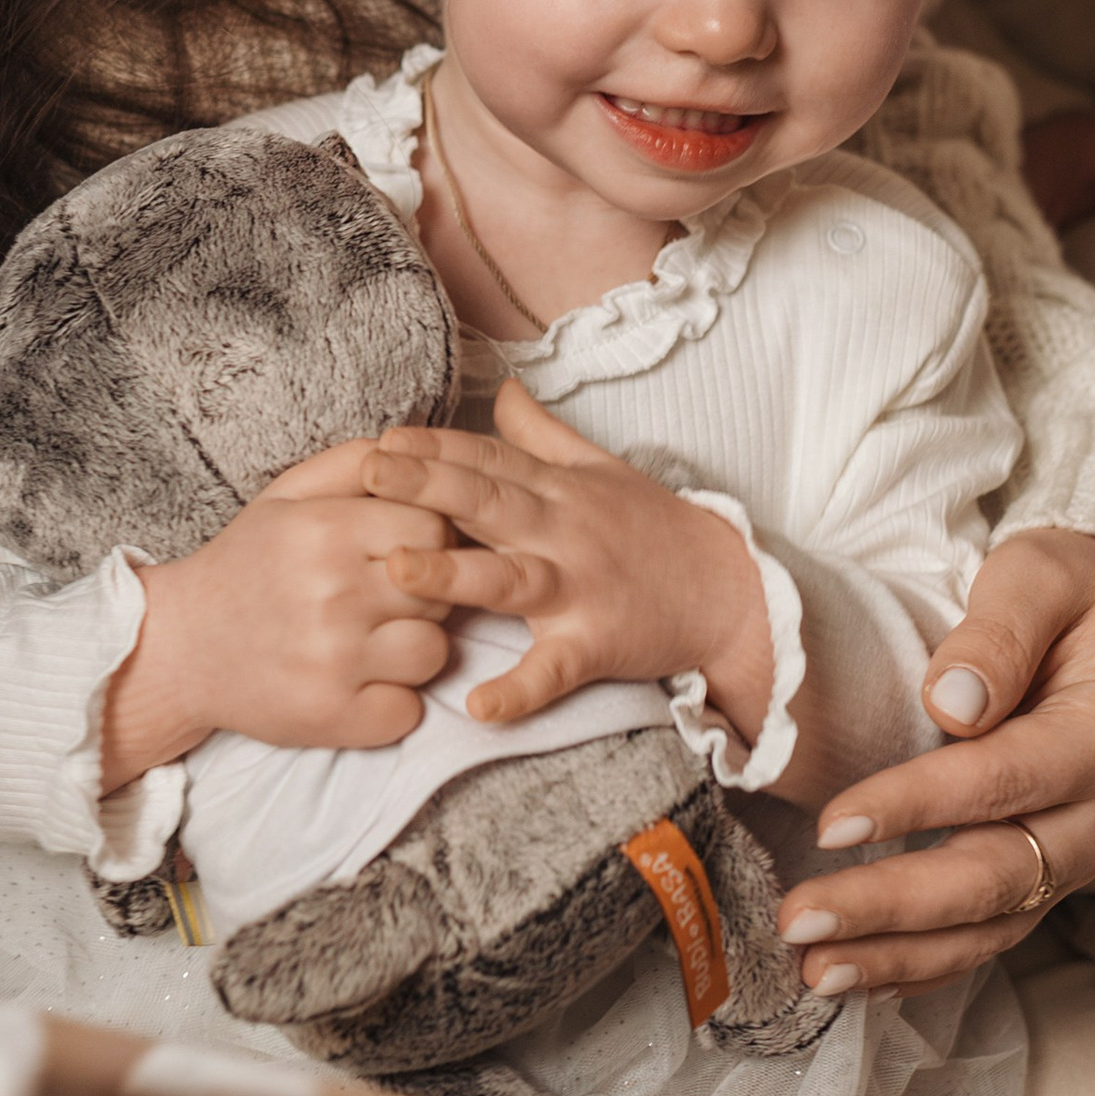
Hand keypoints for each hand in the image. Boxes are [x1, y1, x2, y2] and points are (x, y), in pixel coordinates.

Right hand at [97, 441, 454, 788]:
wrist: (179, 649)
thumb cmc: (244, 567)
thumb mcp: (286, 497)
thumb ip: (352, 462)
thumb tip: (413, 447)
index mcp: (325, 532)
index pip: (435, 528)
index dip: (425, 541)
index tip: (395, 554)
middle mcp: (333, 595)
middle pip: (442, 590)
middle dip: (422, 594)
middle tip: (379, 599)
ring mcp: (334, 662)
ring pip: (433, 652)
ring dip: (410, 650)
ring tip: (369, 642)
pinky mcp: (333, 718)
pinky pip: (408, 711)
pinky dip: (390, 703)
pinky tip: (356, 683)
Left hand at [361, 382, 772, 734]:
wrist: (727, 592)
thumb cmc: (654, 531)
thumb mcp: (600, 471)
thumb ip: (542, 435)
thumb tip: (499, 389)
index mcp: (557, 491)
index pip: (488, 460)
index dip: (435, 448)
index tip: (382, 438)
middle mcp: (562, 532)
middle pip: (488, 503)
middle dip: (426, 486)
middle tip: (367, 475)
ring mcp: (579, 589)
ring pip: (509, 577)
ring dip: (453, 573)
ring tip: (396, 571)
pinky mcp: (597, 644)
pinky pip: (553, 670)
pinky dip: (520, 690)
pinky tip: (479, 706)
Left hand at [776, 528, 1094, 992]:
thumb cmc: (1066, 591)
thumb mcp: (1039, 575)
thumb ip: (997, 633)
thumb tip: (952, 703)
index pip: (1005, 780)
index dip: (918, 806)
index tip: (831, 822)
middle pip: (995, 875)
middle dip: (890, 905)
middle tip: (799, 919)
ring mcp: (1078, 856)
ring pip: (989, 926)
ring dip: (898, 955)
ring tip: (813, 970)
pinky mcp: (1048, 877)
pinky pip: (988, 936)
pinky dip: (923, 966)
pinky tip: (859, 980)